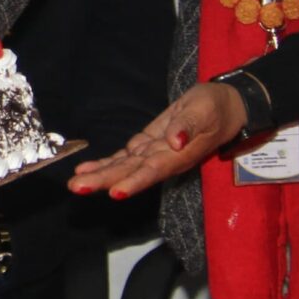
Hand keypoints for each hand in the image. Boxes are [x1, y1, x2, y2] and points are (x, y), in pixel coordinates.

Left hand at [67, 81, 247, 200]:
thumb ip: (190, 125)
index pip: (154, 170)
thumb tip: (177, 140)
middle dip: (104, 180)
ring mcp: (154, 154)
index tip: (115, 191)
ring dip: (99, 175)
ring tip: (75, 182)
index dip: (134, 181)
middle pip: (131, 173)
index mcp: (179, 155)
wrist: (223, 107)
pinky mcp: (147, 146)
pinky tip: (86, 169)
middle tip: (77, 187)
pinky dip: (105, 164)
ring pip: (123, 167)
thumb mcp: (205, 110)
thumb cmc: (216, 108)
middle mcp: (164, 159)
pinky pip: (124, 158)